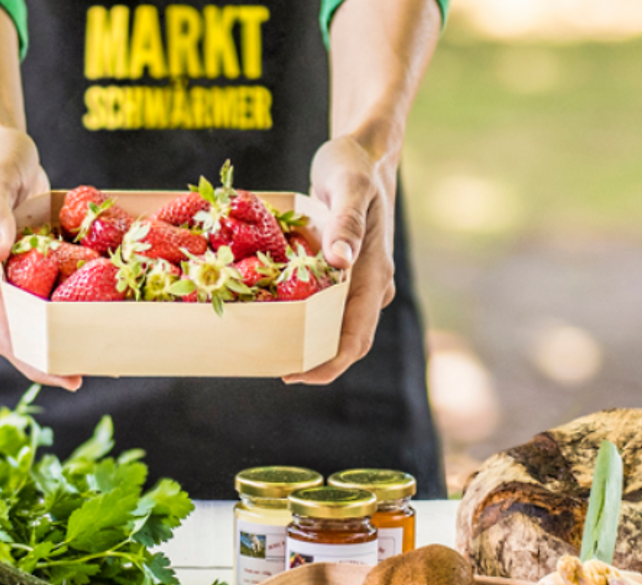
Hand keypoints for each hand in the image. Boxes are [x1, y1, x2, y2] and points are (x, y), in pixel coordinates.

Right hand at [0, 128, 79, 390]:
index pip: (4, 331)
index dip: (34, 359)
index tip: (66, 378)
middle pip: (14, 336)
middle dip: (46, 361)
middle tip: (84, 376)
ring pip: (26, 322)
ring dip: (54, 341)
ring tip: (91, 357)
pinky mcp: (16, 268)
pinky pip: (36, 299)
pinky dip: (59, 313)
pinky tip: (87, 318)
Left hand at [284, 136, 397, 385]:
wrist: (364, 152)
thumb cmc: (354, 164)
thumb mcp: (349, 186)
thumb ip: (346, 223)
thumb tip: (341, 262)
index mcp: (374, 273)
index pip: (356, 338)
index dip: (327, 365)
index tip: (292, 375)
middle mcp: (370, 284)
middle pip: (344, 341)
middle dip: (312, 361)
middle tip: (270, 366)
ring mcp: (358, 279)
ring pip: (334, 324)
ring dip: (306, 340)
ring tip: (267, 346)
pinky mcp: (345, 272)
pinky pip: (325, 303)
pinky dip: (302, 314)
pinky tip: (273, 311)